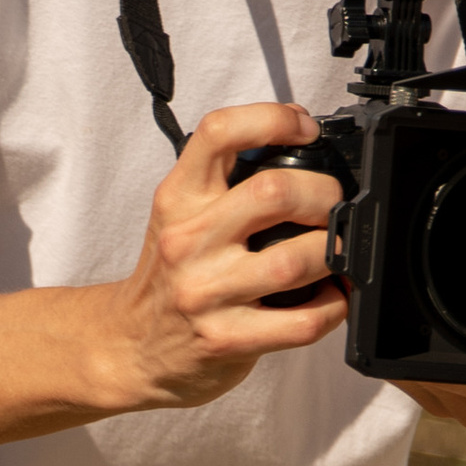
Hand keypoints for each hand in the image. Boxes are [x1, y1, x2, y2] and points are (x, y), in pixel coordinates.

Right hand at [95, 104, 350, 412]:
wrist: (131, 347)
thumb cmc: (169, 278)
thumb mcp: (180, 216)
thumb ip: (225, 184)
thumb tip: (301, 146)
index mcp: (178, 199)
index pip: (220, 132)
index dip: (274, 119)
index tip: (305, 129)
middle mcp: (188, 241)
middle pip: (276, 192)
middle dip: (325, 194)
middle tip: (332, 205)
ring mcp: (207, 293)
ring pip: (298, 259)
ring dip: (333, 254)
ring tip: (332, 255)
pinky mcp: (228, 340)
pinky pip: (304, 321)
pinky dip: (333, 306)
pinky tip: (327, 297)